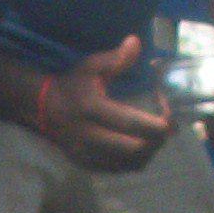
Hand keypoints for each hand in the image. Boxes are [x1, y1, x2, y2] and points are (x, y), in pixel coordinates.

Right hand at [33, 37, 176, 173]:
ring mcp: (87, 154)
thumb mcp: (90, 66)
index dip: (156, 123)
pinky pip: (120, 170)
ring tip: (156, 137)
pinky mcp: (87, 165)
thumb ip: (115, 58)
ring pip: (130, 164)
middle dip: (157, 141)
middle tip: (167, 128)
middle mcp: (88, 135)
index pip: (131, 123)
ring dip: (149, 152)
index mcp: (91, 108)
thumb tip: (136, 42)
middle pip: (134, 149)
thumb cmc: (72, 85)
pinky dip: (135, 161)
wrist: (44, 109)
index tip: (169, 115)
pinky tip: (140, 147)